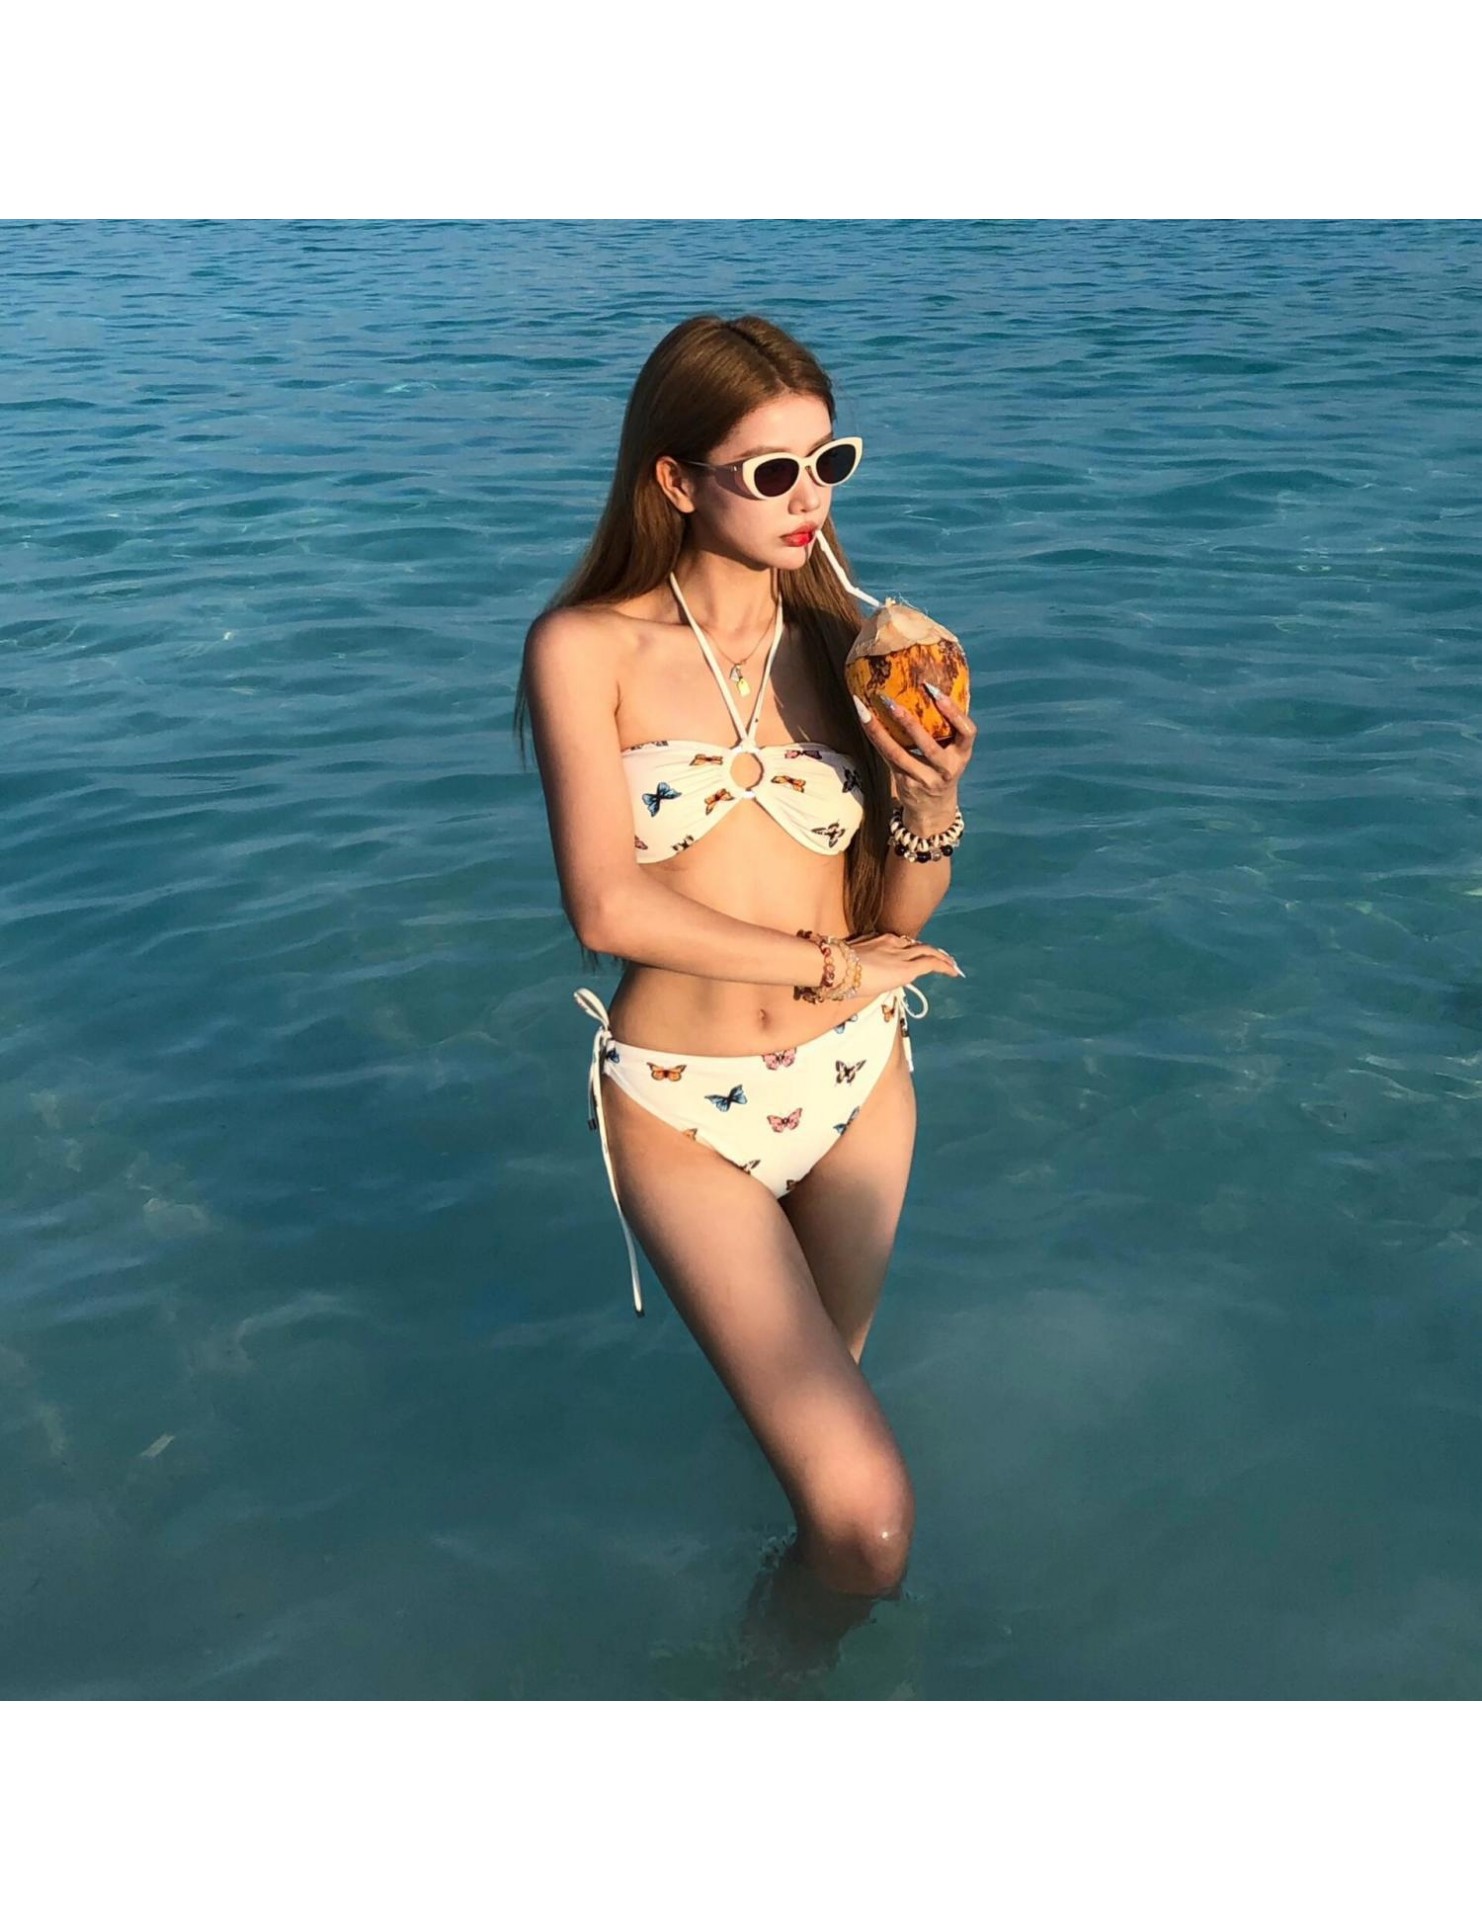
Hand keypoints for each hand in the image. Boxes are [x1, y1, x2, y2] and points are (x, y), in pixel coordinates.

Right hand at [841, 930, 964, 993]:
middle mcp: (892, 943)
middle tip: (940, 957)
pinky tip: (953, 972)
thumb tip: (855, 982)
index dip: (909, 949)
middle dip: (929, 951)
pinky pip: (931, 964)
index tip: (914, 954)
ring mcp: (900, 954)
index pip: (899, 943)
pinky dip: (944, 966)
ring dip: (941, 958)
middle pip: (916, 945)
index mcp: (876, 940)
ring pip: (928, 952)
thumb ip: (856, 971)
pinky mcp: (907, 968)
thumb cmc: (836, 970)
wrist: (838, 967)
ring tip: (951, 965)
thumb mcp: (848, 967)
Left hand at [854, 683, 975, 818]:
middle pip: (928, 746)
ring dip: (880, 730)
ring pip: (898, 753)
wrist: (933, 808)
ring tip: (865, 709)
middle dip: (909, 723)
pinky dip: (874, 737)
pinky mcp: (904, 782)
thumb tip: (934, 685)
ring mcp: (923, 778)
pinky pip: (886, 757)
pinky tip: (863, 719)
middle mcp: (945, 769)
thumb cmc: (943, 768)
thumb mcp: (953, 751)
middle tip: (891, 701)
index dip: (953, 713)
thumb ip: (948, 727)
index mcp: (962, 755)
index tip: (935, 692)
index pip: (967, 732)